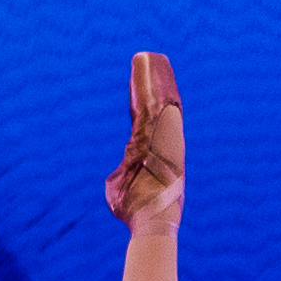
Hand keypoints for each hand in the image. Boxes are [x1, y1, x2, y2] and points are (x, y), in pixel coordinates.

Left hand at [106, 49, 185, 227]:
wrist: (152, 220)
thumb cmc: (136, 210)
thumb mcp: (119, 187)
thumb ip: (119, 176)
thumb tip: (115, 177)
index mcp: (151, 151)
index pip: (145, 120)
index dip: (141, 102)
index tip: (138, 86)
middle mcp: (161, 142)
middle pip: (155, 107)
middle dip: (151, 84)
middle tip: (145, 62)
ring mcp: (165, 139)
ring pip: (159, 104)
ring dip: (153, 82)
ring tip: (146, 60)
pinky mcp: (165, 138)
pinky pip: (159, 109)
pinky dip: (155, 92)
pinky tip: (149, 72)